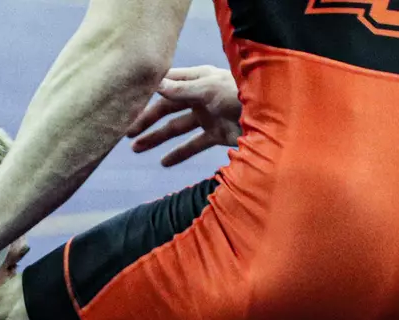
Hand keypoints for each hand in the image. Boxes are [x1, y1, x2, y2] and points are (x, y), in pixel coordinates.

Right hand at [127, 64, 242, 166]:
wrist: (272, 119)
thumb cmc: (239, 96)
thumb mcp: (207, 89)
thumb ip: (180, 89)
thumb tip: (154, 85)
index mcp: (198, 79)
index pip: (168, 83)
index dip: (149, 92)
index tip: (128, 102)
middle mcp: (201, 96)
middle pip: (168, 108)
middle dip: (147, 120)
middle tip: (126, 132)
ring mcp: (208, 116)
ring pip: (176, 128)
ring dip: (156, 138)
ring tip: (136, 148)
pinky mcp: (217, 134)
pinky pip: (193, 144)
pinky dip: (179, 153)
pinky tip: (163, 162)